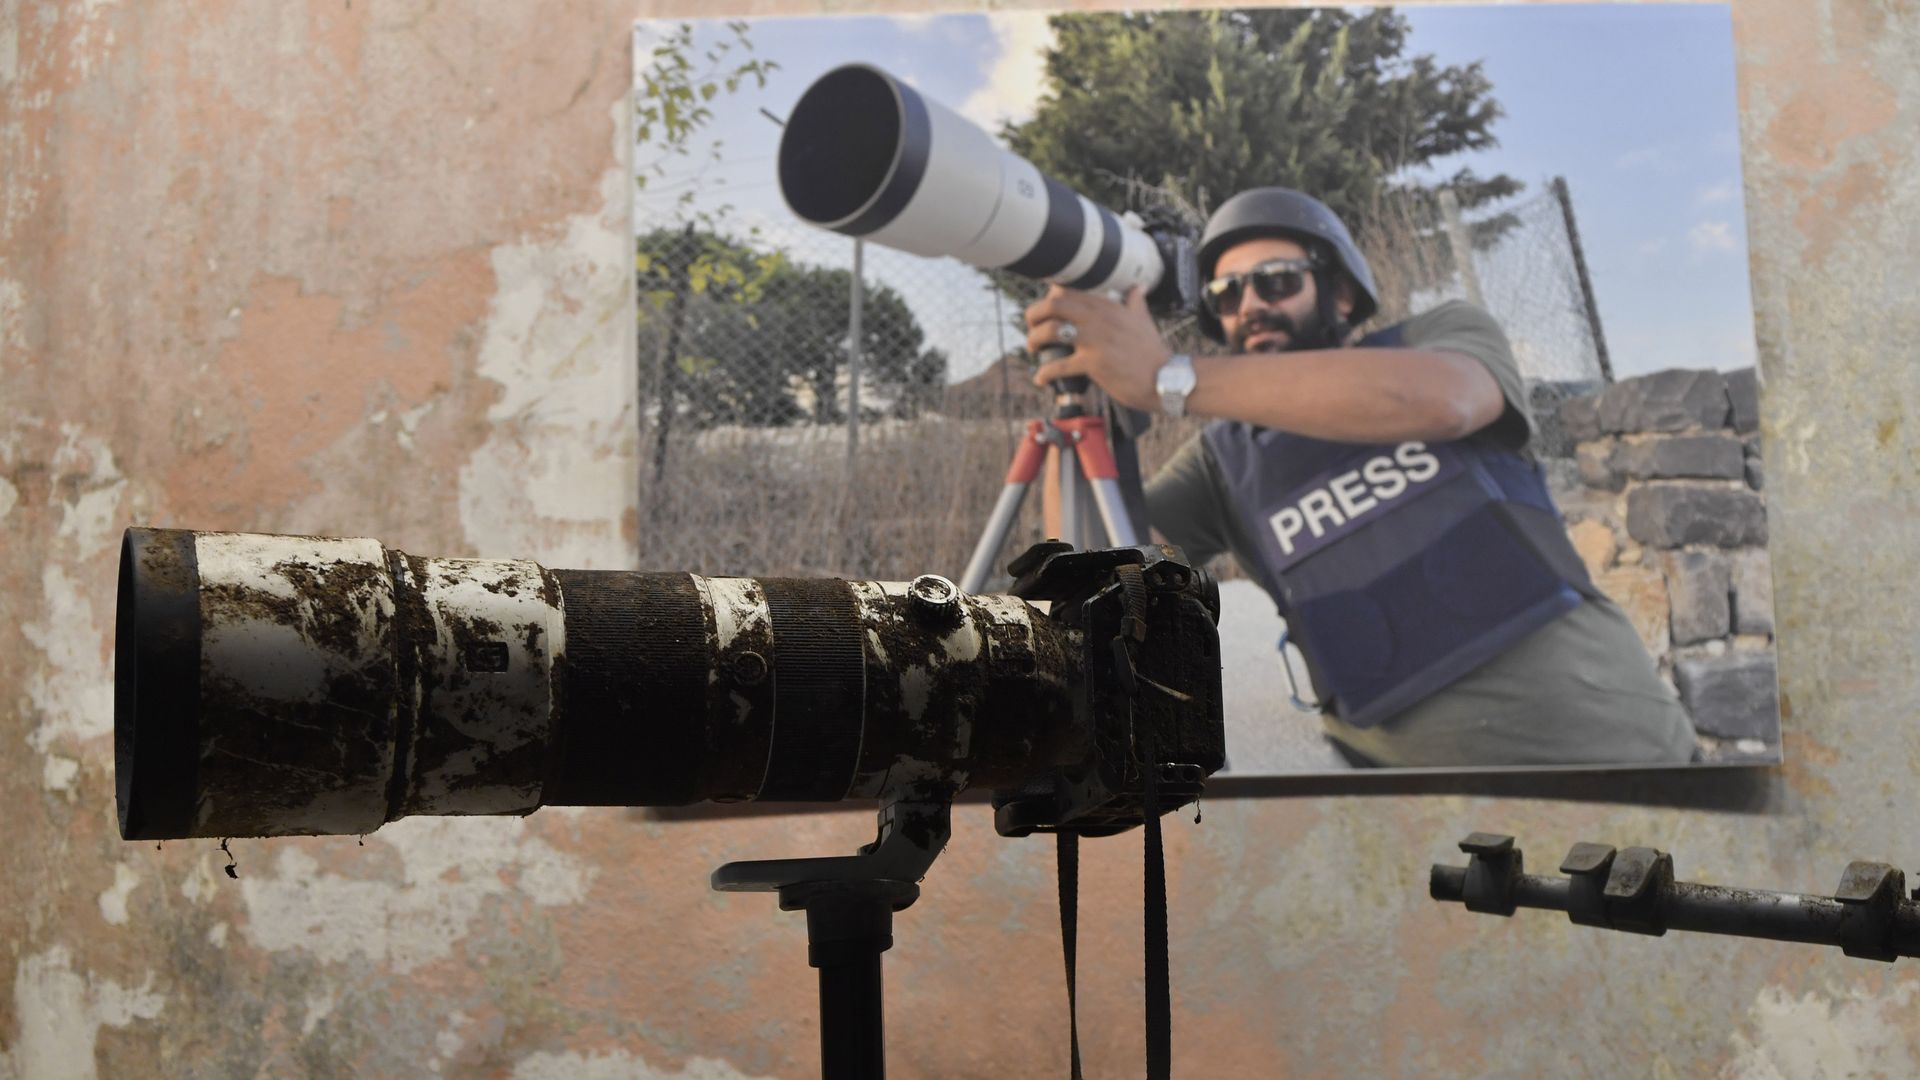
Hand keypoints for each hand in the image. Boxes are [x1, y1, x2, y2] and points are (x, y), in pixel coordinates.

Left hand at [1024, 284, 1171, 412]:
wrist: (1165, 378)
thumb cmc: (1152, 351)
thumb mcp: (1143, 319)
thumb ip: (1135, 300)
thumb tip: (1138, 287)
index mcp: (1107, 305)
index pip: (1070, 289)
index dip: (1050, 294)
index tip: (1045, 305)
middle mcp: (1098, 318)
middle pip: (1054, 305)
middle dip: (1034, 314)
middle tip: (1031, 325)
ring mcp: (1094, 340)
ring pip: (1051, 331)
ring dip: (1034, 339)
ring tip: (1033, 348)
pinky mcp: (1092, 364)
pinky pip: (1058, 366)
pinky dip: (1044, 373)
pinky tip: (1040, 379)